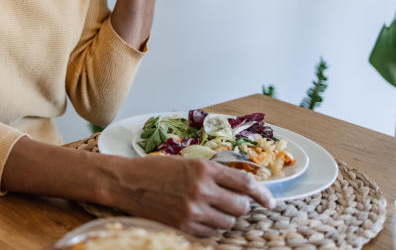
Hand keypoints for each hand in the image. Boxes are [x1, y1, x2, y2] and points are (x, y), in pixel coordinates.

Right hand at [113, 156, 274, 236]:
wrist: (126, 183)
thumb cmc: (155, 170)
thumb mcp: (187, 163)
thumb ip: (213, 173)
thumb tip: (240, 187)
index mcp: (204, 168)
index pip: (245, 183)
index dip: (262, 194)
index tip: (269, 201)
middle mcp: (202, 189)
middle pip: (240, 207)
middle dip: (240, 206)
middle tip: (231, 203)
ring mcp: (193, 211)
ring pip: (227, 223)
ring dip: (224, 218)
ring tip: (211, 210)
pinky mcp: (184, 227)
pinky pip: (210, 233)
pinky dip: (210, 228)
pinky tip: (198, 217)